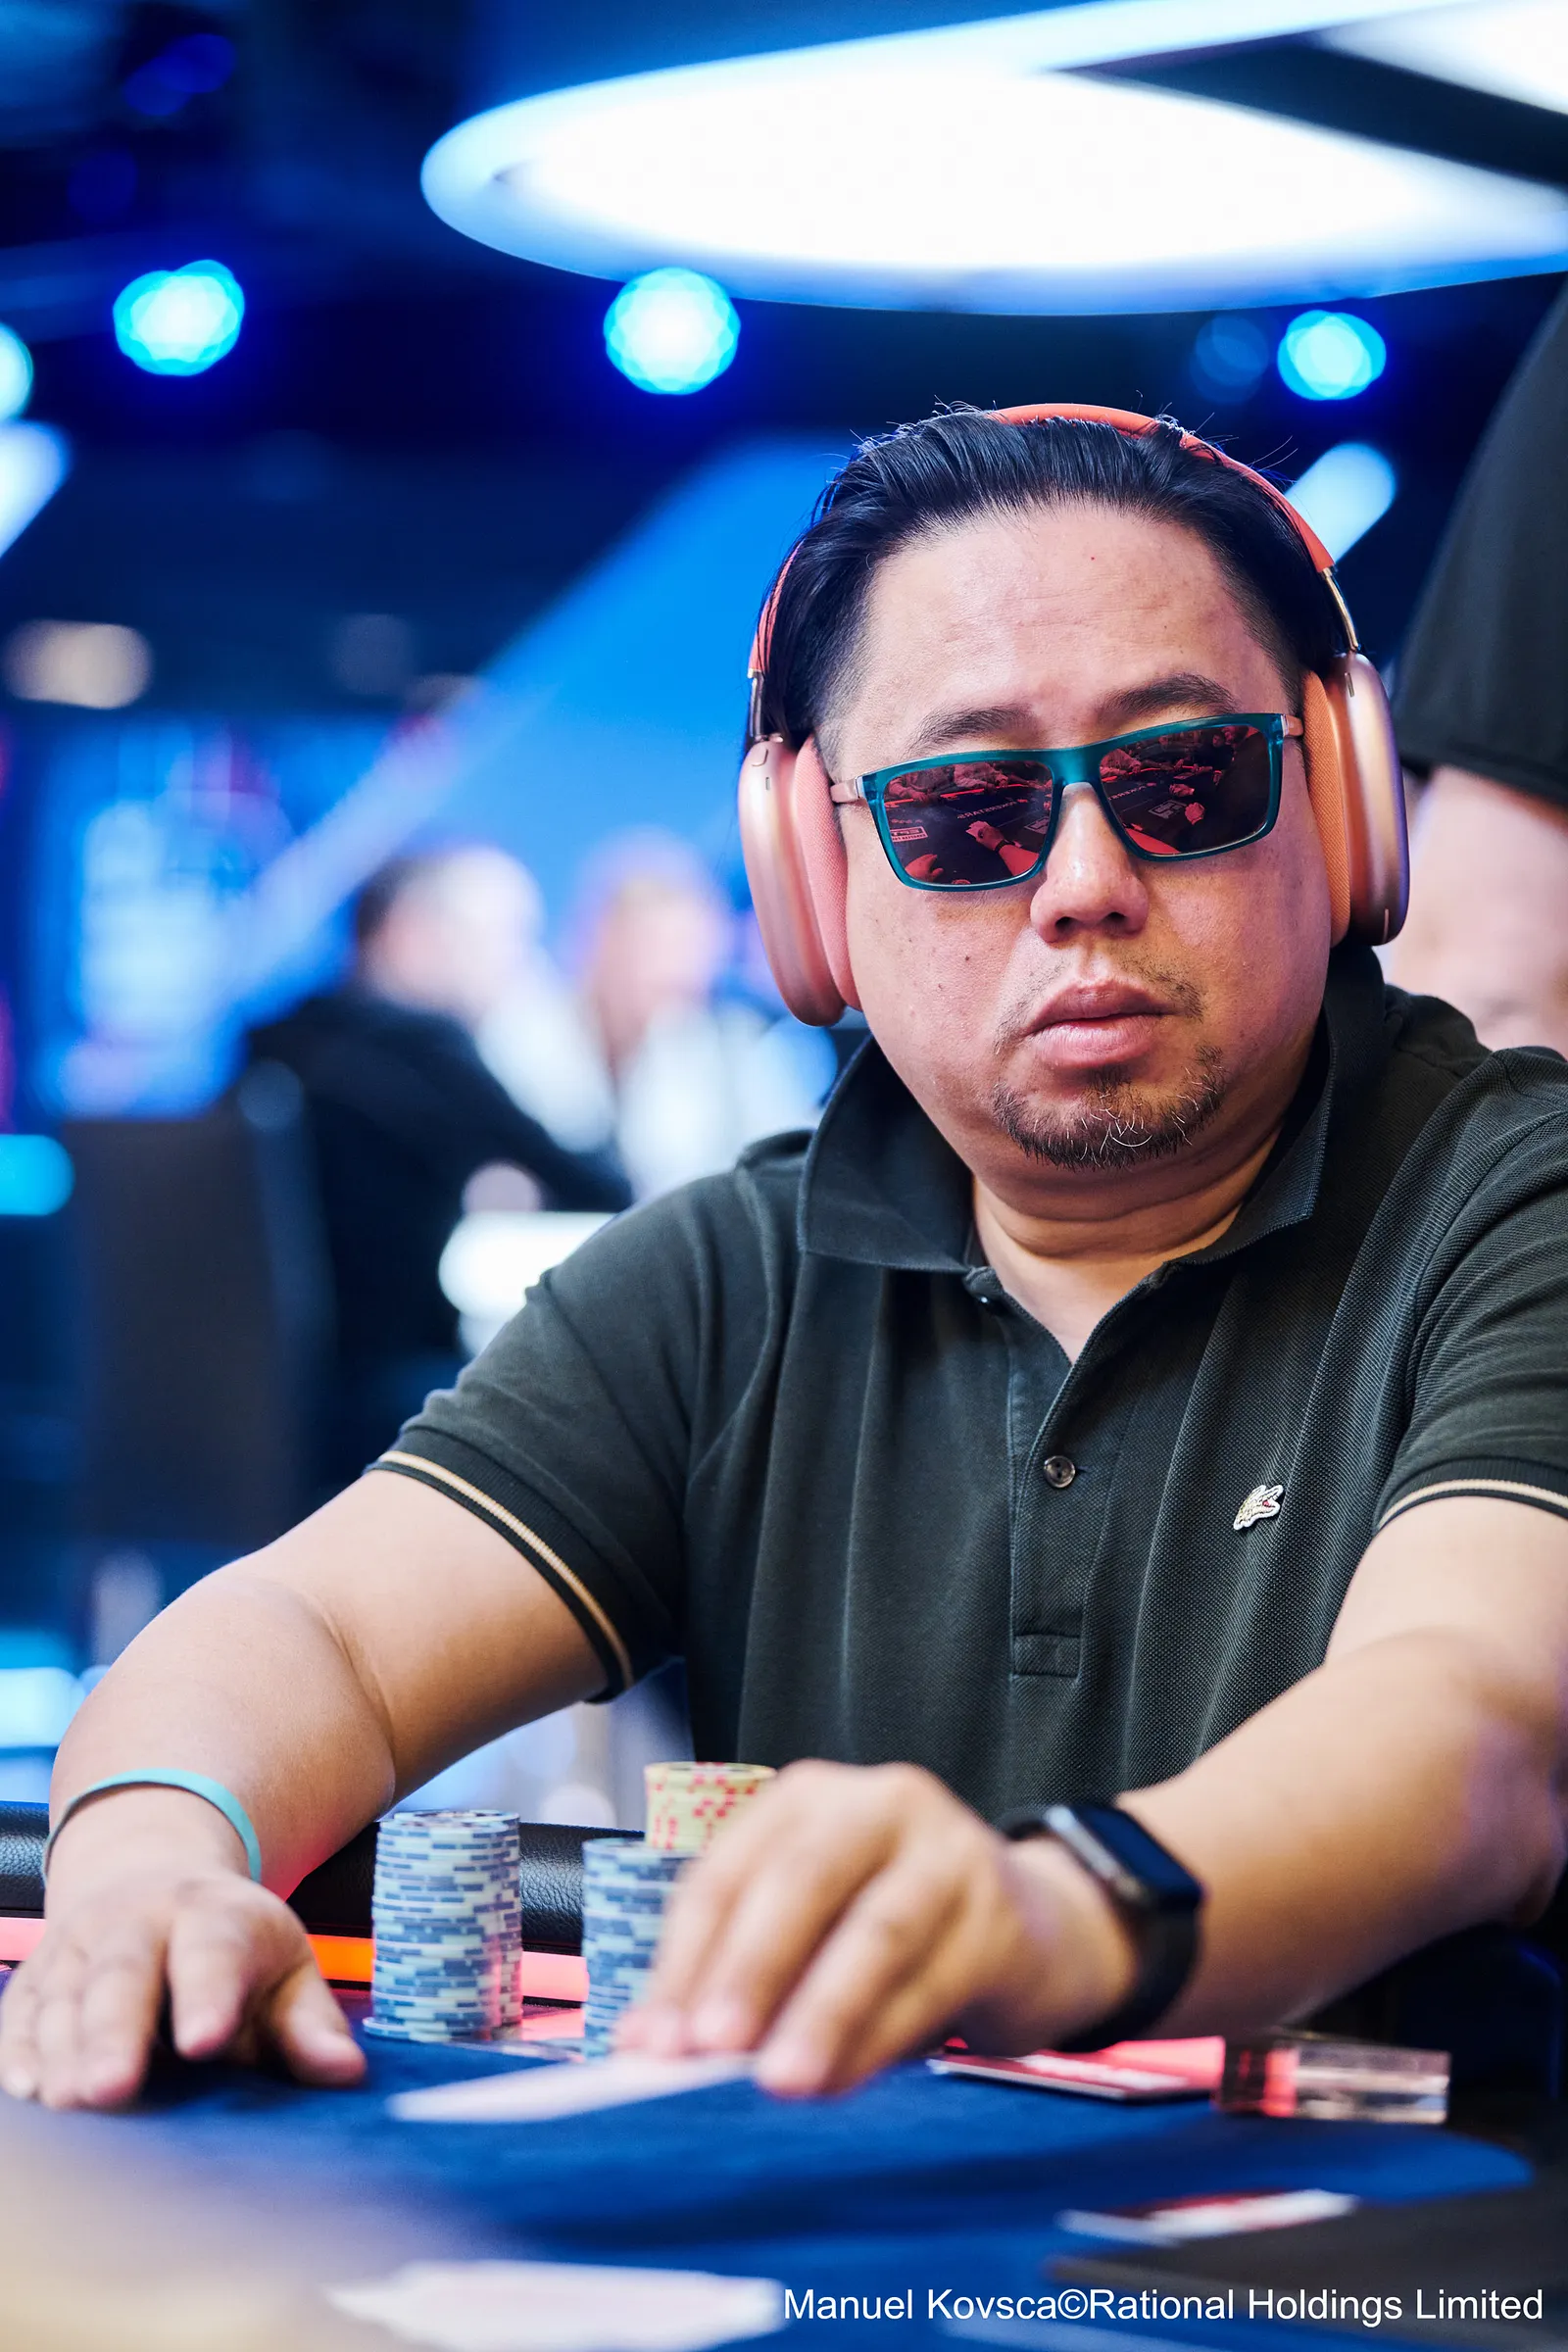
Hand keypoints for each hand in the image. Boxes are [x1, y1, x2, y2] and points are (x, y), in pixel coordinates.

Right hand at [0, 1798, 364, 2109]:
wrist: (152, 1883)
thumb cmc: (232, 1948)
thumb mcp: (284, 1967)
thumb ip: (310, 2023)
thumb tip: (346, 2072)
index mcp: (213, 1915)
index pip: (214, 1950)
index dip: (210, 1993)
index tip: (208, 2040)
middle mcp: (138, 1921)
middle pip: (123, 1973)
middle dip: (115, 2030)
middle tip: (112, 2088)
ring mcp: (79, 1947)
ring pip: (64, 1998)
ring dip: (63, 2052)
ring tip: (70, 2103)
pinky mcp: (37, 1978)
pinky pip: (20, 2016)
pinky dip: (19, 2053)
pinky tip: (28, 2092)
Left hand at [617, 1760, 1134, 2094]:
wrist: (1035, 1930)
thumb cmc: (896, 1931)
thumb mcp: (813, 1937)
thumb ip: (743, 1978)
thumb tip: (653, 2048)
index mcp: (808, 1798)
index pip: (727, 1874)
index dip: (683, 1960)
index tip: (651, 2042)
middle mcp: (876, 1803)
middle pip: (801, 1880)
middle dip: (750, 1968)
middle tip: (710, 2047)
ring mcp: (946, 1848)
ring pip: (873, 1931)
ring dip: (821, 2012)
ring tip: (780, 2081)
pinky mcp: (999, 1908)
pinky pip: (933, 1978)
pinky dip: (881, 2037)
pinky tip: (845, 2080)